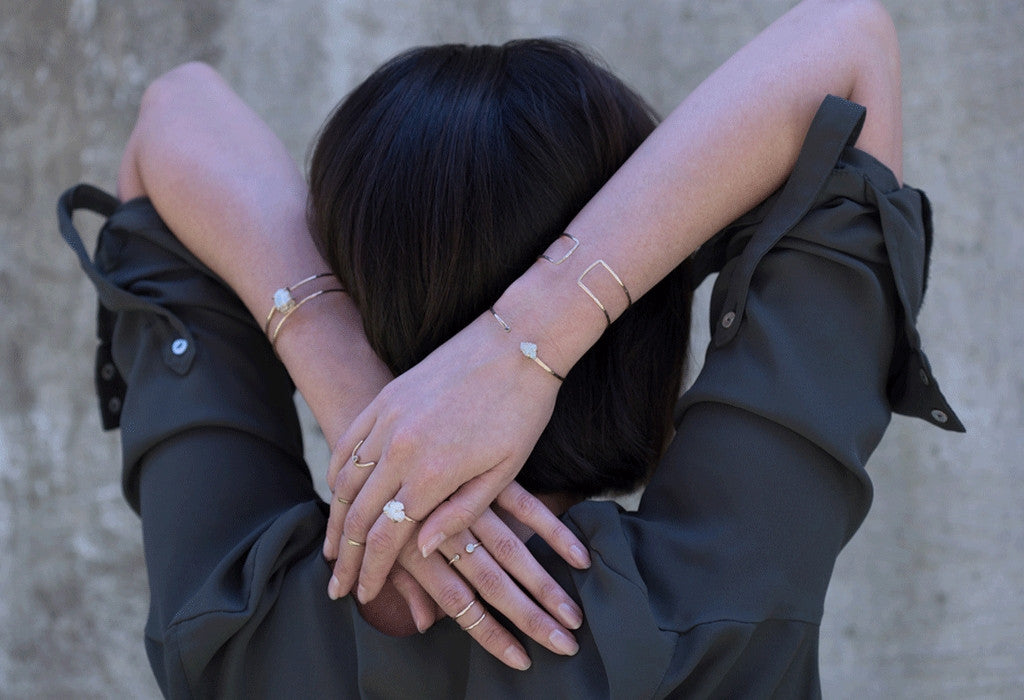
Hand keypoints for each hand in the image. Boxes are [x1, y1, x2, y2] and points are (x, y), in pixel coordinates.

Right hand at [322, 312, 570, 601]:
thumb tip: (420, 549)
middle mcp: (400, 447)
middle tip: (338, 586)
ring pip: (346, 480)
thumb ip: (460, 514)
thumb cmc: (521, 412)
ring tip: (335, 549)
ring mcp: (388, 418)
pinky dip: (338, 475)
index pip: (387, 536)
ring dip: (336, 519)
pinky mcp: (385, 397)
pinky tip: (339, 496)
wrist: (517, 342)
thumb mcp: (503, 472)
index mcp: (433, 472)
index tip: (363, 595)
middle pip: (358, 515)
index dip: (372, 570)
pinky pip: (349, 443)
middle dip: (346, 557)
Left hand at [338, 482, 590, 669]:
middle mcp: (443, 526)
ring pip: (513, 550)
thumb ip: (408, 580)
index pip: (459, 603)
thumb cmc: (375, 483)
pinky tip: (579, 556)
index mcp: (415, 547)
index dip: (490, 634)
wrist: (367, 410)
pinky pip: (526, 504)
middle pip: (492, 582)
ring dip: (545, 584)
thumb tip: (420, 624)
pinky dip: (552, 530)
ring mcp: (468, 496)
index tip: (522, 659)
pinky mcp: (486, 468)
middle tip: (565, 647)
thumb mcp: (391, 542)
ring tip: (575, 615)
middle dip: (528, 617)